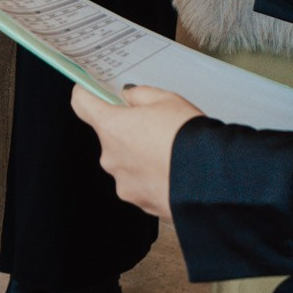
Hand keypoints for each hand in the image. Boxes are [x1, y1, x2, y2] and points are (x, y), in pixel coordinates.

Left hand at [70, 85, 202, 220]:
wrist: (211, 180)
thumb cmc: (187, 136)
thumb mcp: (166, 99)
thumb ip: (139, 95)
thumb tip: (128, 97)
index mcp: (111, 127)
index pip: (82, 104)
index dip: (86, 93)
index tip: (89, 89)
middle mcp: (110, 157)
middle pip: (109, 135)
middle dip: (127, 129)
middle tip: (154, 125)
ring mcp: (123, 183)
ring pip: (125, 161)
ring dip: (139, 155)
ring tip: (168, 150)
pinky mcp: (139, 202)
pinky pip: (139, 182)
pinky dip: (150, 176)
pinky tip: (171, 170)